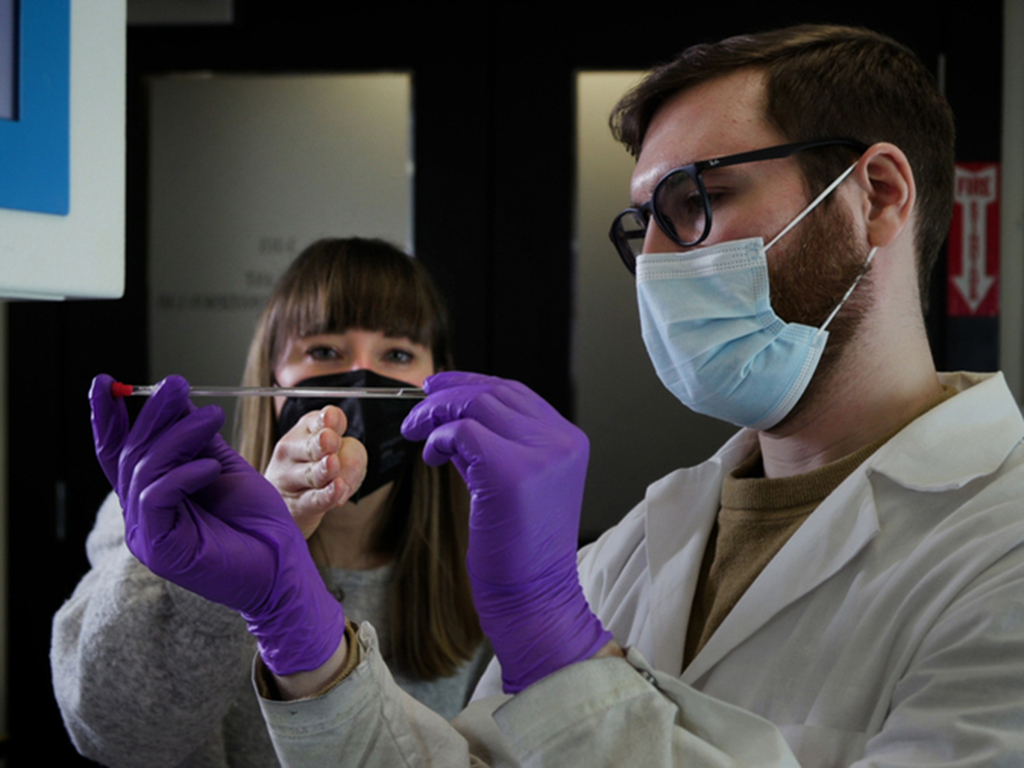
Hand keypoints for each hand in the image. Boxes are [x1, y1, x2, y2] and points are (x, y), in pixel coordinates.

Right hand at [89, 373, 344, 674]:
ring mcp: (147, 534)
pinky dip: (181, 474)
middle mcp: (142, 515)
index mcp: (153, 495)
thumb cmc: (258, 523)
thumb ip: (197, 440)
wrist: (283, 567)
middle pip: (130, 454)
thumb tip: (175, 399)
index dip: (107, 417)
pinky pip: (156, 498)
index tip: (104, 381)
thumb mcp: (225, 467)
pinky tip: (209, 466)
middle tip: (176, 384)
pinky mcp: (160, 549)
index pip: (118, 452)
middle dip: (152, 414)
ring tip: (212, 417)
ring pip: (143, 471)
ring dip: (178, 436)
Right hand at [263, 405, 367, 536]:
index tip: (332, 416)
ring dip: (323, 469)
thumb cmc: (325, 470)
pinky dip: (327, 495)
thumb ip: (352, 456)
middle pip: (310, 447)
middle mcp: (292, 452)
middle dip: (321, 443)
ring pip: (312, 474)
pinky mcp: (297, 506)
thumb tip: (345, 478)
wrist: (293, 503)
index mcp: (305, 431)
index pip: (316, 422)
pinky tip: (337, 488)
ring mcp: (289, 479)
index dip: (326, 420)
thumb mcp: (347, 453)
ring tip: (333, 463)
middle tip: (330, 439)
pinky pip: (314, 500)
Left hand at [402, 371, 611, 692]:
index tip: (438, 388)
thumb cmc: (520, 550)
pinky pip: (462, 433)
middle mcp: (560, 441)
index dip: (472, 383)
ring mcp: (540, 454)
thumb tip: (451, 417)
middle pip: (495, 392)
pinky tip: (431, 458)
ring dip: (436, 413)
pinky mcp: (511, 472)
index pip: (515, 392)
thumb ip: (493, 444)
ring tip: (415, 433)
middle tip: (417, 409)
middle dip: (447, 393)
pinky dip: (438, 439)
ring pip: (477, 405)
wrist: (534, 597)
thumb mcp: (515, 483)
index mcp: (568, 441)